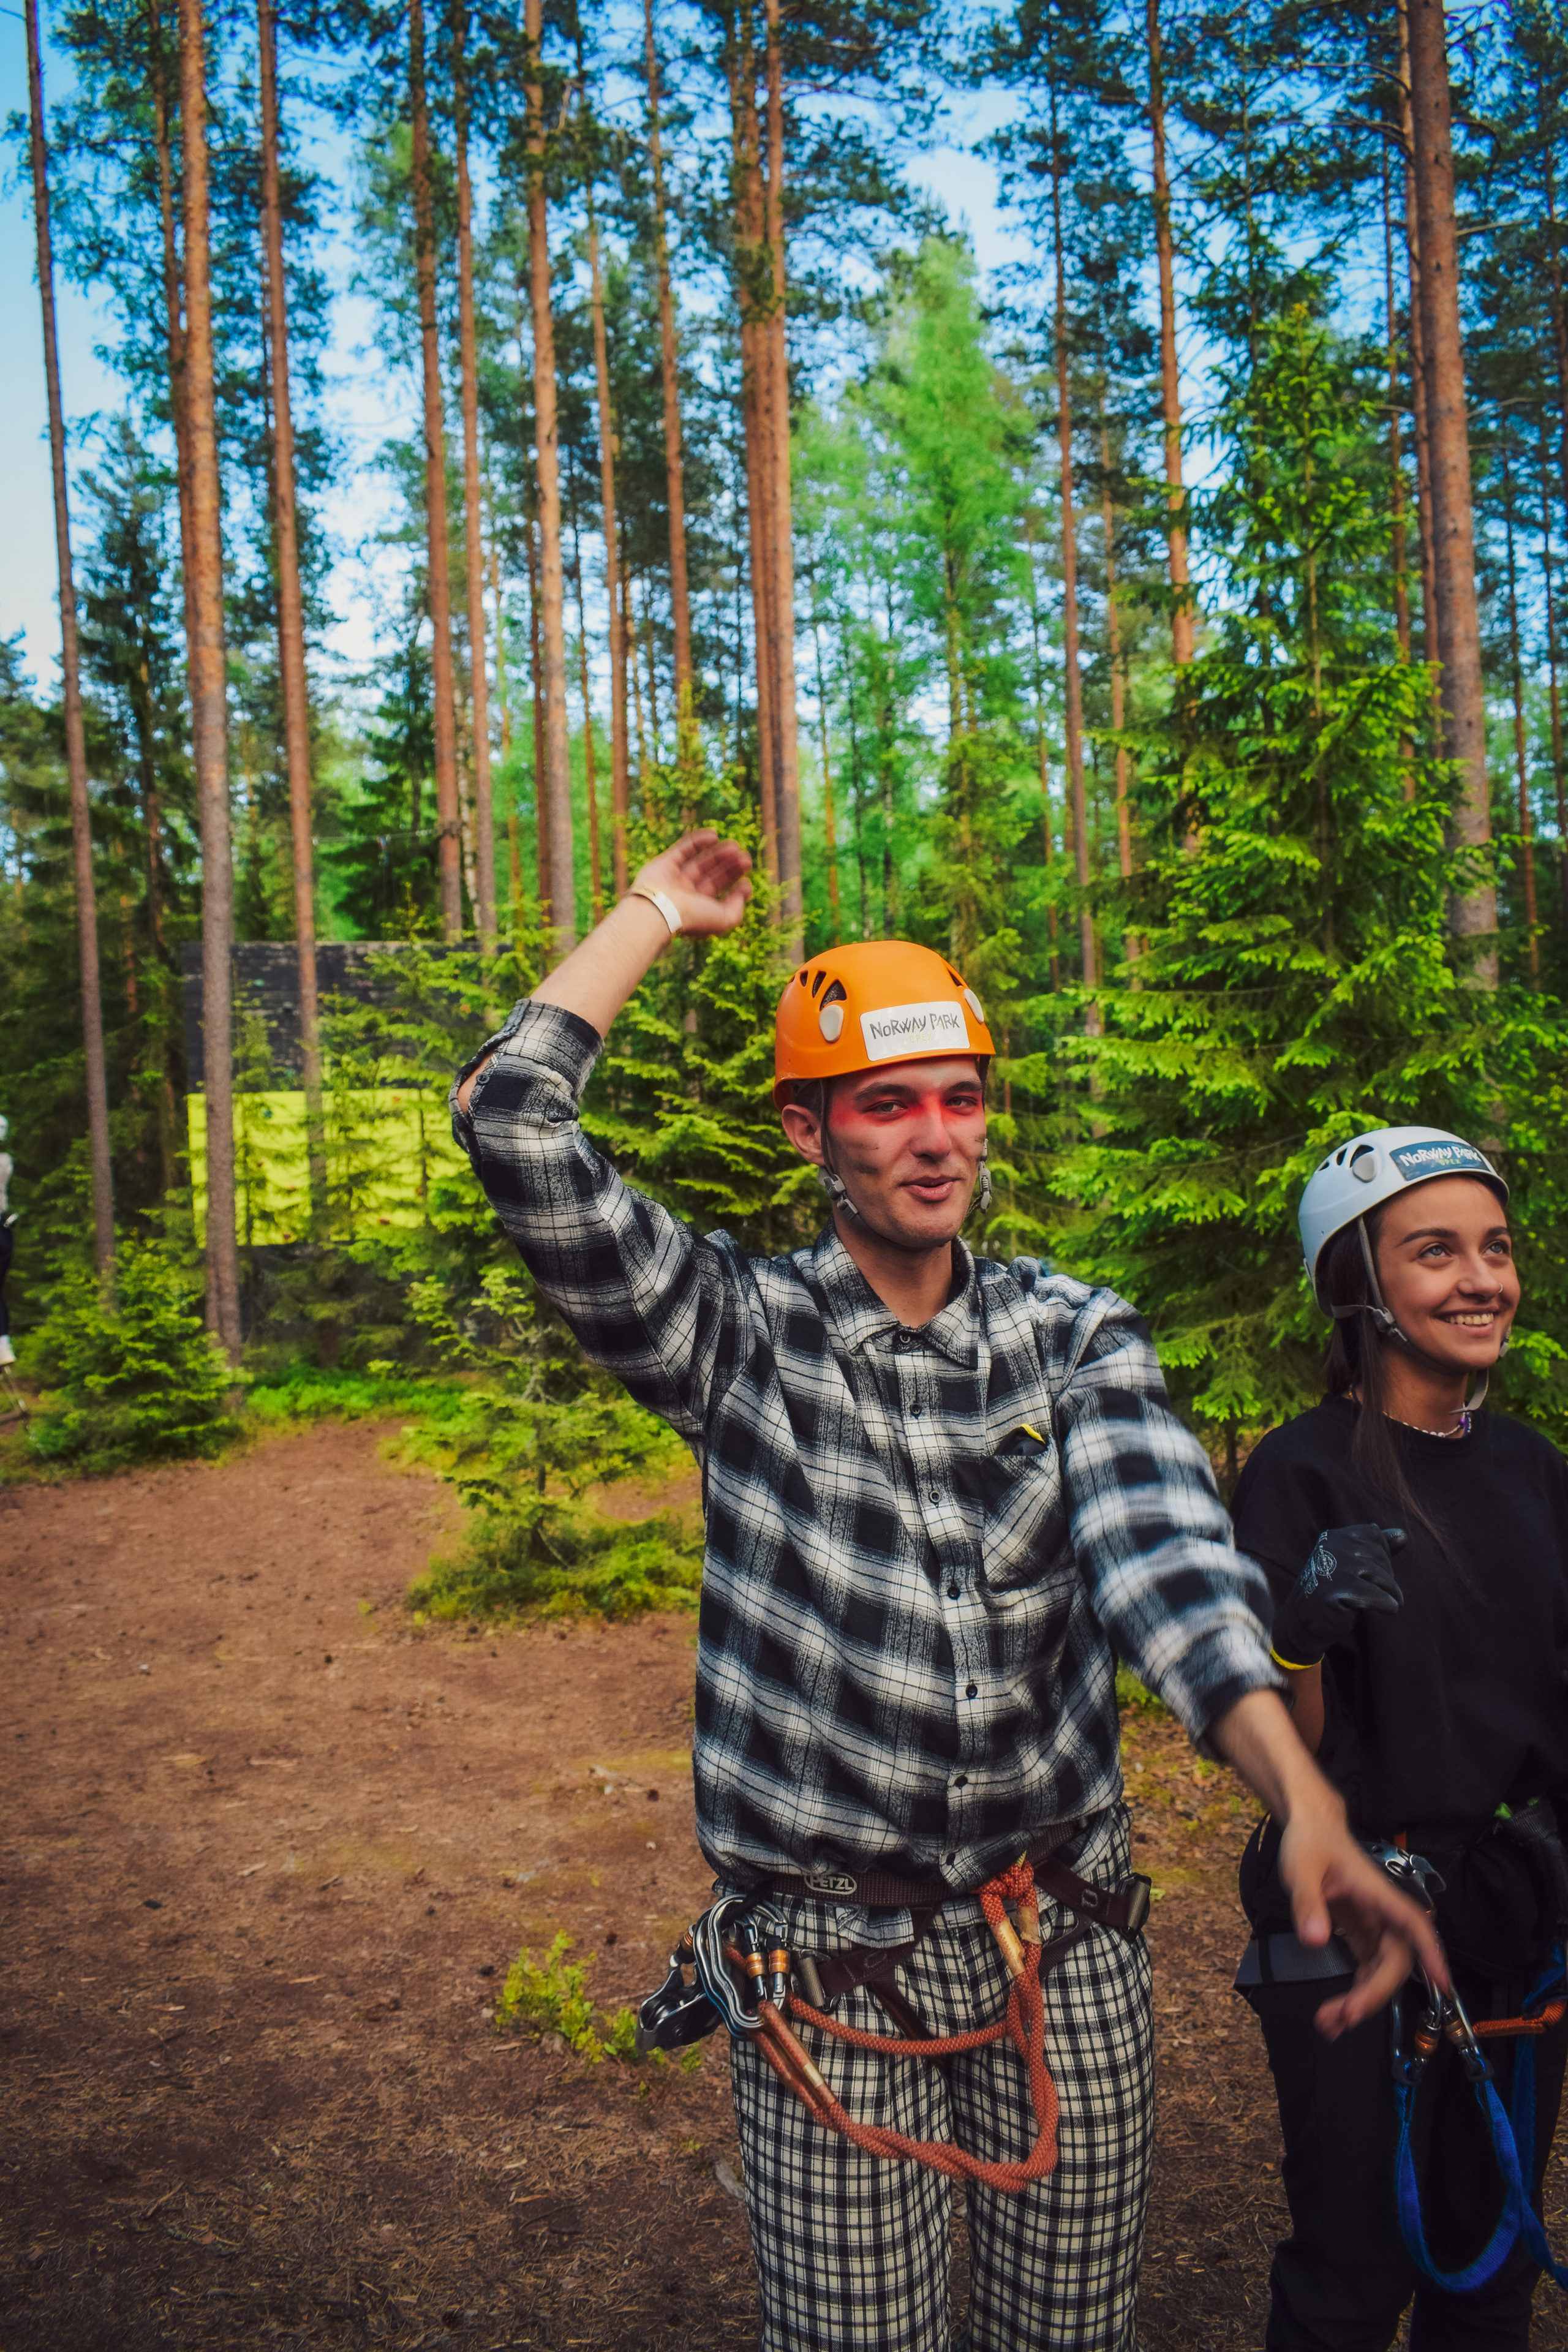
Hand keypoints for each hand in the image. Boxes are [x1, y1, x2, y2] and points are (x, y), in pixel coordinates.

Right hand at [631, 832, 752, 938]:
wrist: (660, 910)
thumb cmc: (693, 917)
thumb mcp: (724, 919)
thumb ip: (737, 908)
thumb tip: (744, 890)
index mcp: (698, 909)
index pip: (719, 895)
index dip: (735, 887)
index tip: (746, 882)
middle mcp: (686, 894)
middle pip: (712, 876)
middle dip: (729, 867)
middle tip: (745, 857)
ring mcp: (674, 878)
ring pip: (699, 862)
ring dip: (718, 853)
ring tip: (735, 846)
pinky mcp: (663, 864)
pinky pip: (682, 849)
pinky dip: (698, 841)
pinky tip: (714, 835)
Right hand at [1271, 1523, 1404, 1666]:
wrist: (1302, 1623)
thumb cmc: (1331, 1592)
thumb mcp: (1351, 1564)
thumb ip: (1376, 1547)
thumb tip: (1404, 1534)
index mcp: (1334, 1537)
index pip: (1373, 1533)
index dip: (1382, 1553)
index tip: (1374, 1573)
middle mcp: (1332, 1547)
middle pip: (1379, 1555)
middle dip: (1385, 1575)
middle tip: (1377, 1591)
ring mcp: (1334, 1568)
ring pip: (1380, 1575)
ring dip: (1390, 1592)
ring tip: (1387, 1603)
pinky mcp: (1337, 1592)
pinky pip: (1376, 1595)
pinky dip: (1387, 1605)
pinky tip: (1387, 1611)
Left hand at [1277, 1794, 1447, 2036]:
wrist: (1309, 1828)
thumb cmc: (1310, 1842)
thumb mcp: (1301, 1870)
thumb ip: (1307, 1903)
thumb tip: (1315, 1940)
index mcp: (1378, 1894)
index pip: (1414, 1924)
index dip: (1431, 1953)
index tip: (1443, 1983)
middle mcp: (1383, 1913)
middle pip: (1396, 1960)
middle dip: (1375, 1993)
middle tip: (1344, 2016)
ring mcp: (1375, 1925)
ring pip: (1382, 1970)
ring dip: (1364, 1999)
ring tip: (1331, 2024)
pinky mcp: (1363, 1933)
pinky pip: (1368, 1968)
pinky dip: (1356, 1991)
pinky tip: (1337, 2012)